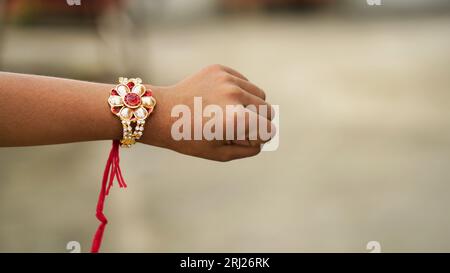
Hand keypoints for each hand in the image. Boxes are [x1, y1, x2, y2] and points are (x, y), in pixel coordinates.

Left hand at [141, 65, 275, 160]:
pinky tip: (218, 99)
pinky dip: (238, 91)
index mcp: (236, 119)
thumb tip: (264, 135)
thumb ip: (249, 149)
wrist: (161, 113)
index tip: (242, 139)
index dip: (258, 138)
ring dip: (250, 105)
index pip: (269, 129)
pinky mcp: (219, 69)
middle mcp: (235, 95)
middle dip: (258, 121)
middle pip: (268, 110)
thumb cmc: (189, 138)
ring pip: (258, 93)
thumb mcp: (220, 153)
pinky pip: (243, 81)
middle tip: (236, 128)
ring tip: (228, 113)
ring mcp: (227, 79)